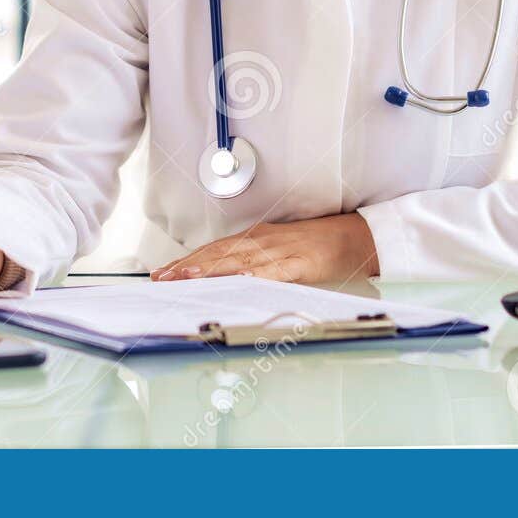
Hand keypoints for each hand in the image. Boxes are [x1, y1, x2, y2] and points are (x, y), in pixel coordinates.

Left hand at [150, 213, 378, 285]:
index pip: (214, 251)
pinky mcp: (301, 262)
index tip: (164, 273)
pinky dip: (256, 275)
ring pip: (241, 261)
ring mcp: (281, 251)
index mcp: (257, 239)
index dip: (188, 262)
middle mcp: (263, 241)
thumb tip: (224, 280)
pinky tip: (240, 280)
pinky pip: (276, 271)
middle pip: (220, 254)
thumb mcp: (278, 252)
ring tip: (188, 277)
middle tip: (164, 278)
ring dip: (212, 268)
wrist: (353, 237)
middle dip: (190, 266)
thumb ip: (253, 263)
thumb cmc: (316, 246)